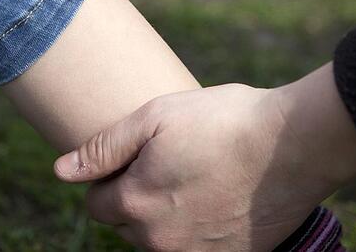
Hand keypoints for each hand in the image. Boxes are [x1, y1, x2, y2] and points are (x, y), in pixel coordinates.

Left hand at [55, 65, 355, 250]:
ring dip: (167, 216)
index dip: (112, 176)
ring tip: (196, 178)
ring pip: (160, 240)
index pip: (96, 203)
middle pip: (127, 225)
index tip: (140, 156)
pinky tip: (220, 197)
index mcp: (134, 204)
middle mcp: (159, 241)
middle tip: (170, 163)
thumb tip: (61, 171)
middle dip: (137, 197)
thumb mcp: (156, 117)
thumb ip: (103, 147)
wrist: (294, 144)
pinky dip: (200, 229)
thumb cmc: (224, 120)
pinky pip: (196, 249)